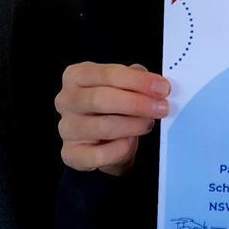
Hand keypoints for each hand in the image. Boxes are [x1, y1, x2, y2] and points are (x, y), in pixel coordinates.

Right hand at [55, 62, 169, 175]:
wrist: (104, 143)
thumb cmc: (113, 108)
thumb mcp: (124, 86)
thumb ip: (137, 79)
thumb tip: (155, 83)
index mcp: (76, 76)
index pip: (107, 74)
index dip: (138, 81)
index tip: (162, 88)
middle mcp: (66, 100)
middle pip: (101, 99)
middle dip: (137, 104)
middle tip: (161, 108)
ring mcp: (66, 128)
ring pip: (103, 127)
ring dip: (132, 126)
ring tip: (147, 124)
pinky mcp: (71, 154)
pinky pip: (99, 154)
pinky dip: (120, 149)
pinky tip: (130, 142)